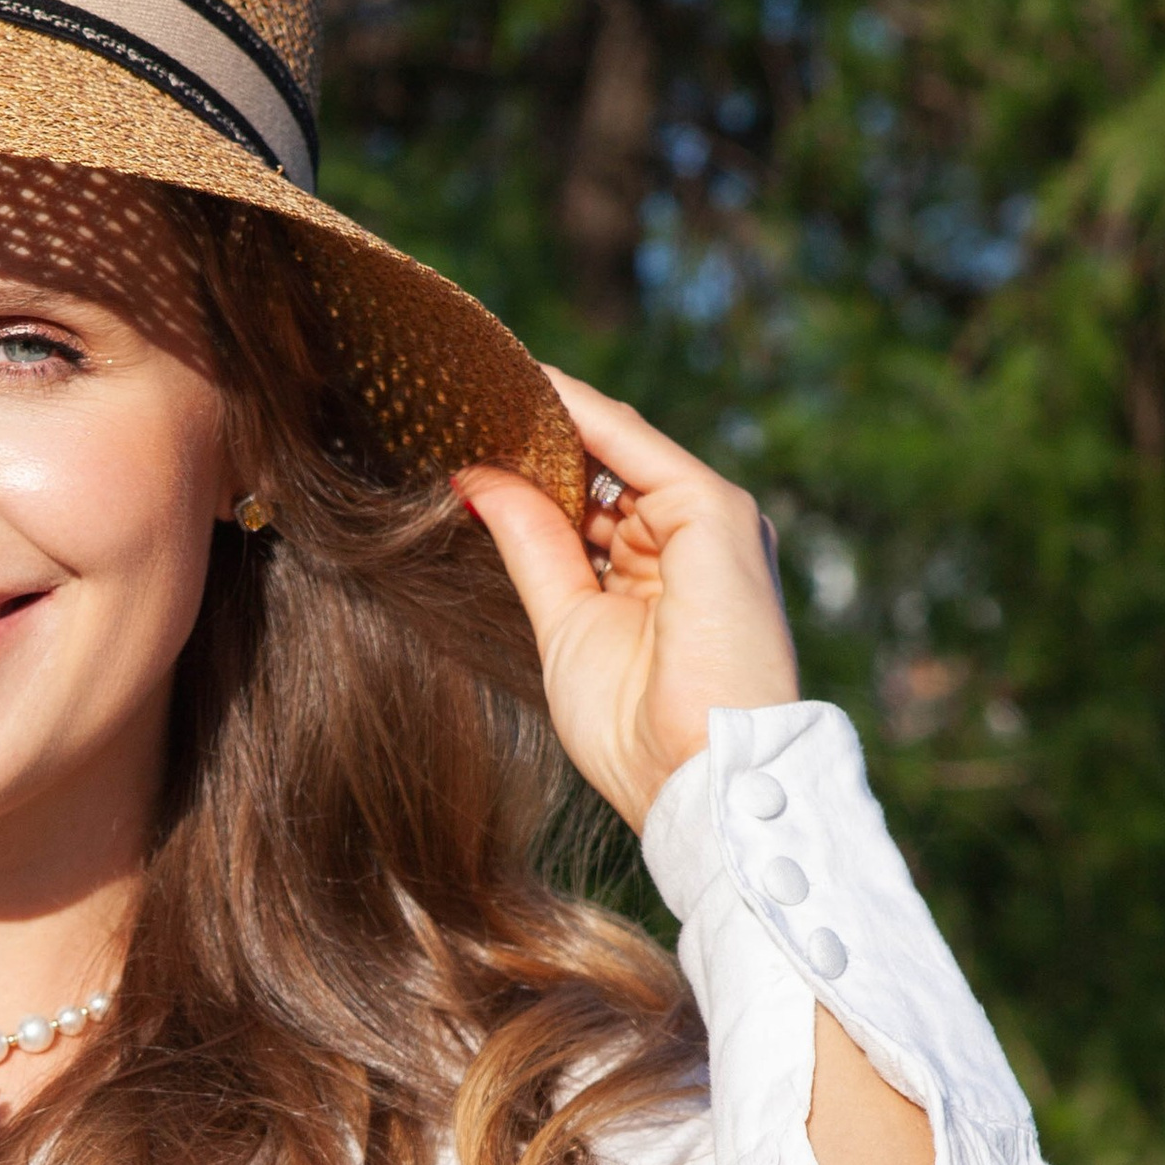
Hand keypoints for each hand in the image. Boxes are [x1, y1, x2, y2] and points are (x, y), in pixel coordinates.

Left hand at [456, 369, 798, 831]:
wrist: (699, 778)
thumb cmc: (635, 731)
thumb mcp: (563, 622)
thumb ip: (529, 543)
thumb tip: (473, 478)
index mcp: (658, 576)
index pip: (588, 505)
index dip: (528, 472)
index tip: (458, 440)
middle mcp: (688, 541)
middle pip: (599, 469)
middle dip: (528, 436)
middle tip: (450, 402)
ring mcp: (707, 521)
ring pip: (613, 446)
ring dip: (543, 413)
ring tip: (469, 387)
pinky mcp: (714, 508)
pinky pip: (632, 443)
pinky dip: (576, 412)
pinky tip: (523, 387)